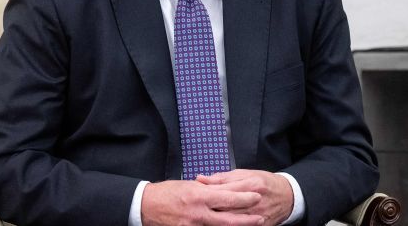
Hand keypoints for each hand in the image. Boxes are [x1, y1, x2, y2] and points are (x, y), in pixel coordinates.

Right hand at [141, 179, 264, 225]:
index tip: (257, 195)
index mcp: (199, 195)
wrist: (145, 206)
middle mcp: (198, 213)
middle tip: (261, 216)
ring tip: (251, 224)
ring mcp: (193, 225)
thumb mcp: (189, 186)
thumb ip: (207, 189)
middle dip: (248, 218)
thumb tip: (224, 189)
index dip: (245, 197)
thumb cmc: (166, 193)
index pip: (228, 197)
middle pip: (229, 218)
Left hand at [196, 170, 293, 225]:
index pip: (223, 192)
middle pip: (226, 209)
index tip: (192, 196)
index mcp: (249, 185)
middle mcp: (253, 201)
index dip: (206, 195)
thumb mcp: (245, 174)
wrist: (288, 196)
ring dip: (217, 220)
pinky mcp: (260, 225)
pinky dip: (230, 225)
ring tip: (202, 219)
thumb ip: (222, 178)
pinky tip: (221, 224)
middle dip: (209, 211)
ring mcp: (257, 215)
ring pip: (232, 221)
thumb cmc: (265, 182)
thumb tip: (201, 178)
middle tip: (194, 212)